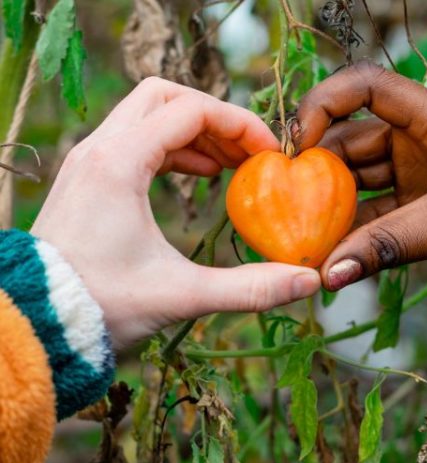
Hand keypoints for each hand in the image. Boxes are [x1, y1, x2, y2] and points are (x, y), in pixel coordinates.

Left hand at [32, 77, 319, 345]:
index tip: (270, 155)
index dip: (239, 125)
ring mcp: (89, 161)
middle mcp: (99, 150)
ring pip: (147, 113)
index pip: (190, 110)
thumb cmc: (102, 306)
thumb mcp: (183, 296)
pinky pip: (136, 140)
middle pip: (164, 96)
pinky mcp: (88, 178)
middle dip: (214, 117)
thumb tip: (309, 281)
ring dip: (194, 131)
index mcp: (119, 164)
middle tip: (248, 151)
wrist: (39, 325)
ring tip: (230, 164)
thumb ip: (251, 288)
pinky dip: (172, 147)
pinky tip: (200, 175)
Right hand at [296, 62, 426, 290]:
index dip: (325, 103)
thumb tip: (328, 273)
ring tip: (304, 231)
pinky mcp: (413, 207)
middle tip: (287, 200)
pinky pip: (370, 212)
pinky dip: (351, 230)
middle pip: (351, 139)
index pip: (368, 87)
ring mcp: (413, 174)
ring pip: (357, 179)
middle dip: (318, 167)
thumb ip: (385, 245)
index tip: (299, 142)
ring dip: (330, 204)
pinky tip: (331, 251)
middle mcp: (418, 141)